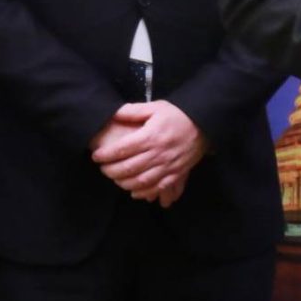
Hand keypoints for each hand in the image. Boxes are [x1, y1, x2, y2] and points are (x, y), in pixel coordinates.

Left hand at [91, 100, 206, 200]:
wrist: (204, 125)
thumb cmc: (177, 115)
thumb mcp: (155, 107)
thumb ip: (133, 111)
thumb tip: (113, 114)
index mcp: (150, 136)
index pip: (122, 149)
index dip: (106, 155)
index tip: (96, 156)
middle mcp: (158, 154)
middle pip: (128, 168)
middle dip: (111, 170)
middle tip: (102, 168)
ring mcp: (167, 166)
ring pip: (140, 181)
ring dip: (123, 183)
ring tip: (115, 178)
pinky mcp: (176, 174)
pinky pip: (157, 188)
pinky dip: (143, 193)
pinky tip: (133, 191)